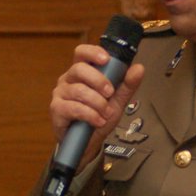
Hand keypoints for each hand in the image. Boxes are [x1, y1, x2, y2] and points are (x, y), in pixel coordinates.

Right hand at [48, 44, 146, 170]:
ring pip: (78, 90)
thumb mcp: (117, 100)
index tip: (106, 59)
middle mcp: (68, 80)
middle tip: (110, 93)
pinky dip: (90, 115)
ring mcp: (60, 94)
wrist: (89, 143)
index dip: (92, 52)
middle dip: (99, 80)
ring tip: (106, 113)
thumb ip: (127, 85)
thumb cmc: (99, 117)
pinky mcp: (56, 110)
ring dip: (97, 103)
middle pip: (79, 69)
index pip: (81, 53)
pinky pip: (73, 108)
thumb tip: (139, 68)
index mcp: (82, 73)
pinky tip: (98, 121)